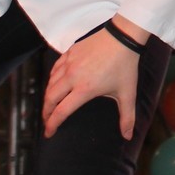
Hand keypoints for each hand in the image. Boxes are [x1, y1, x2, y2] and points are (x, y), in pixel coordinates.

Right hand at [43, 20, 147, 139]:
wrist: (123, 37)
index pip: (61, 111)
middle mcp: (72, 77)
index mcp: (84, 89)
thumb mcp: (127, 93)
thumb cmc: (125, 65)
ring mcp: (69, 63)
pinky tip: (54, 82)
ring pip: (50, 83)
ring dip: (48, 96)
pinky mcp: (70, 53)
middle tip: (47, 120)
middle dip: (46, 112)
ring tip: (50, 104)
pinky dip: (52, 78)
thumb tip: (128, 136)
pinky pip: (55, 68)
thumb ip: (127, 117)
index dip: (52, 124)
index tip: (48, 132)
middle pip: (50, 98)